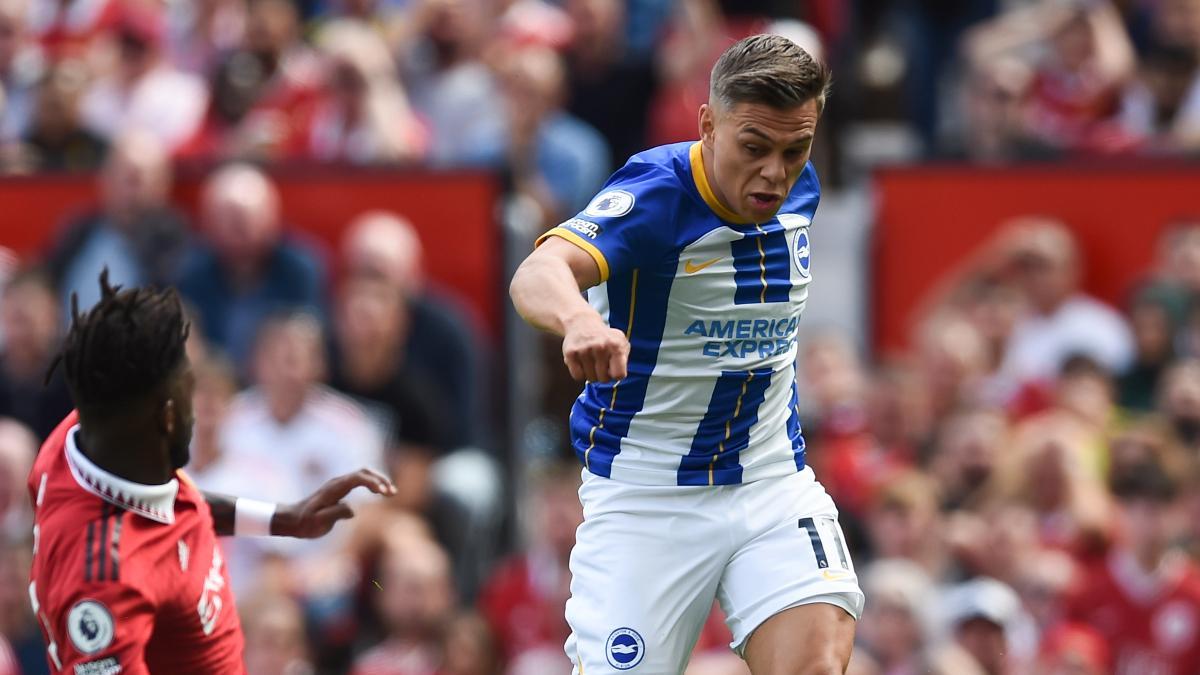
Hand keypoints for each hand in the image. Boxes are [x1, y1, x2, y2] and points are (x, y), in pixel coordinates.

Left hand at [271, 468, 396, 538]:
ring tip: (391, 492)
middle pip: (364, 471)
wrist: (292, 520)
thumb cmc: (305, 523)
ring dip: (379, 480)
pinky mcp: (340, 489)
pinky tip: (380, 493)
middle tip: (392, 492)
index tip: (384, 493)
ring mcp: (339, 484)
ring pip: (363, 474)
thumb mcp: (319, 522)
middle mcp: (338, 482)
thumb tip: (353, 510)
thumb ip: (336, 514)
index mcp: (334, 489)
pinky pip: (360, 480)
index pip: (358, 478)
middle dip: (380, 479)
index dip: (373, 483)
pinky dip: (373, 484)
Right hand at [562, 313, 629, 381]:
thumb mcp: (620, 342)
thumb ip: (623, 359)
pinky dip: (580, 373)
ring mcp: (584, 350)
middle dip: (603, 375)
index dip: (616, 375)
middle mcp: (600, 347)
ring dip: (592, 374)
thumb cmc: (605, 338)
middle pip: (604, 379)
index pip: (619, 374)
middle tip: (601, 364)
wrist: (582, 323)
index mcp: (616, 345)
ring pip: (590, 378)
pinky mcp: (571, 353)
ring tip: (591, 361)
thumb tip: (617, 376)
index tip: (613, 368)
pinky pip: (578, 376)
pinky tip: (582, 363)